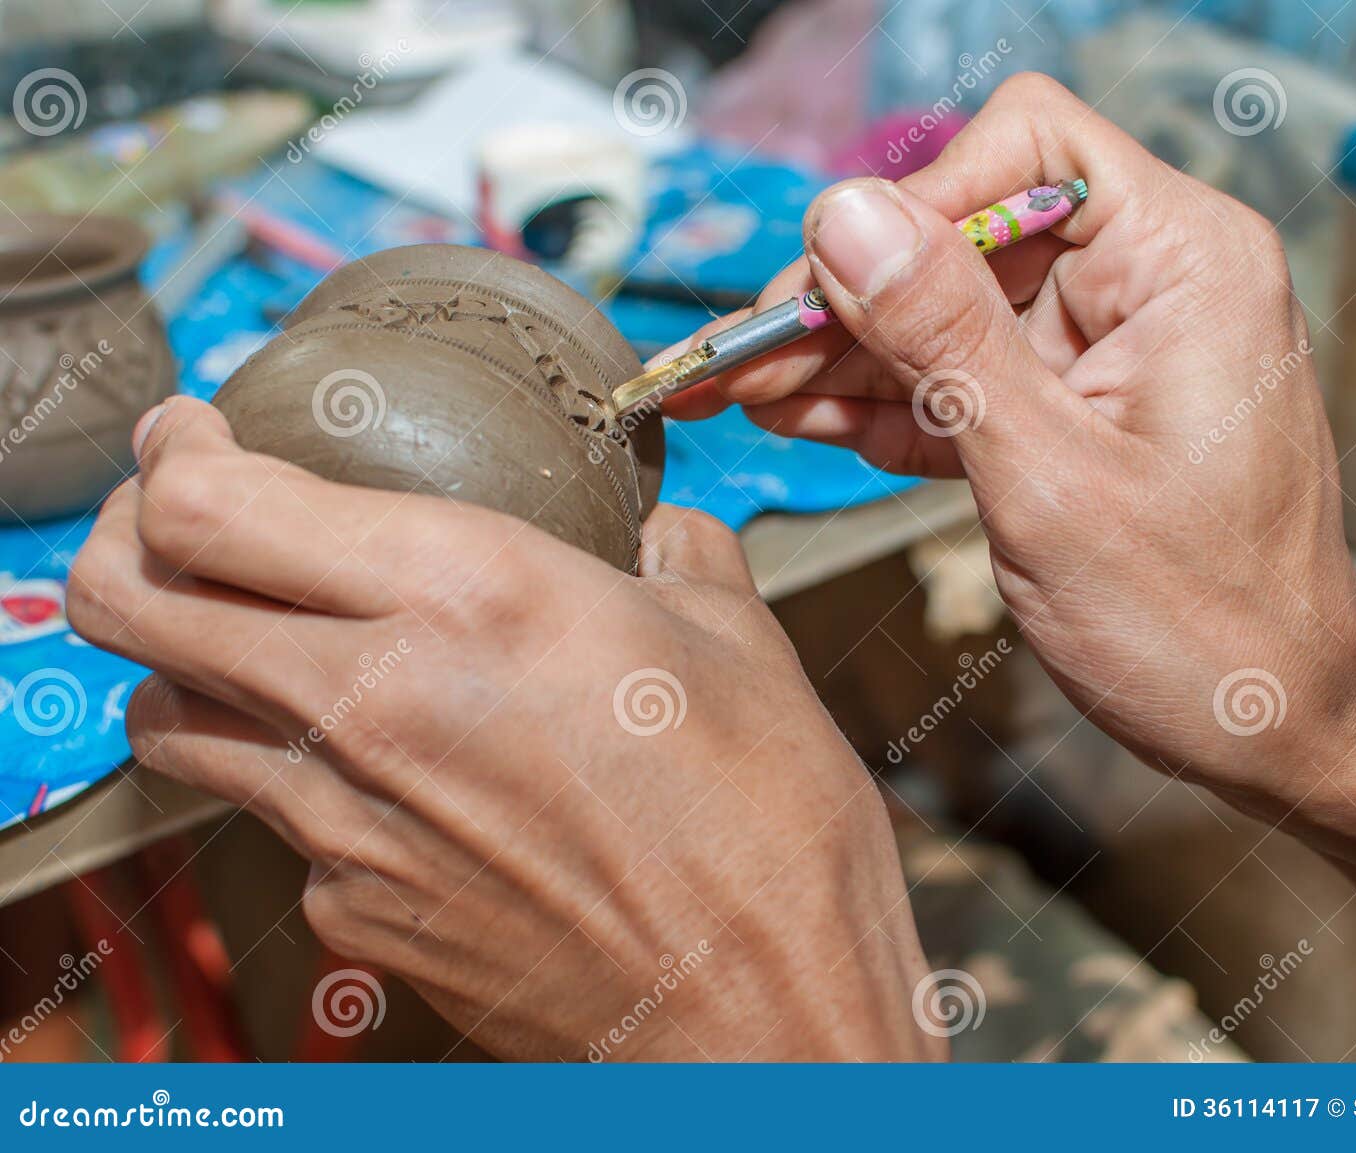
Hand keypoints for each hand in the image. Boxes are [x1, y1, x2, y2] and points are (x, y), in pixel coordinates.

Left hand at [67, 398, 939, 1061]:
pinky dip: (297, 779)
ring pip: (171, 719)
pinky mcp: (356, 915)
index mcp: (467, 595)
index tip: (194, 434)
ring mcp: (346, 825)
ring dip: (193, 662)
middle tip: (183, 519)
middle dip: (132, 540)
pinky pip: (276, 823)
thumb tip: (663, 538)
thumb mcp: (735, 644)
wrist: (761, 1013)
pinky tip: (389, 776)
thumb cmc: (766, 827)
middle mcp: (373, 701)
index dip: (173, 452)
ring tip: (263, 642)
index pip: (209, 505)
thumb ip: (678, 562)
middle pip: (131, 603)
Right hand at [664, 71, 1355, 792]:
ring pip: (950, 313)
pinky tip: (809, 418)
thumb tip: (846, 218)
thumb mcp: (1052, 479)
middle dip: (851, 296)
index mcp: (1183, 263)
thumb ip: (945, 342)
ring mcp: (1111, 352)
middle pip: (966, 235)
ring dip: (849, 356)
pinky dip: (891, 404)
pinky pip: (968, 382)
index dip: (915, 203)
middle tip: (744, 356)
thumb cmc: (1209, 627)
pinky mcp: (1079, 413)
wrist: (1279, 730)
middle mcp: (1150, 285)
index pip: (1026, 146)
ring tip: (746, 391)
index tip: (829, 284)